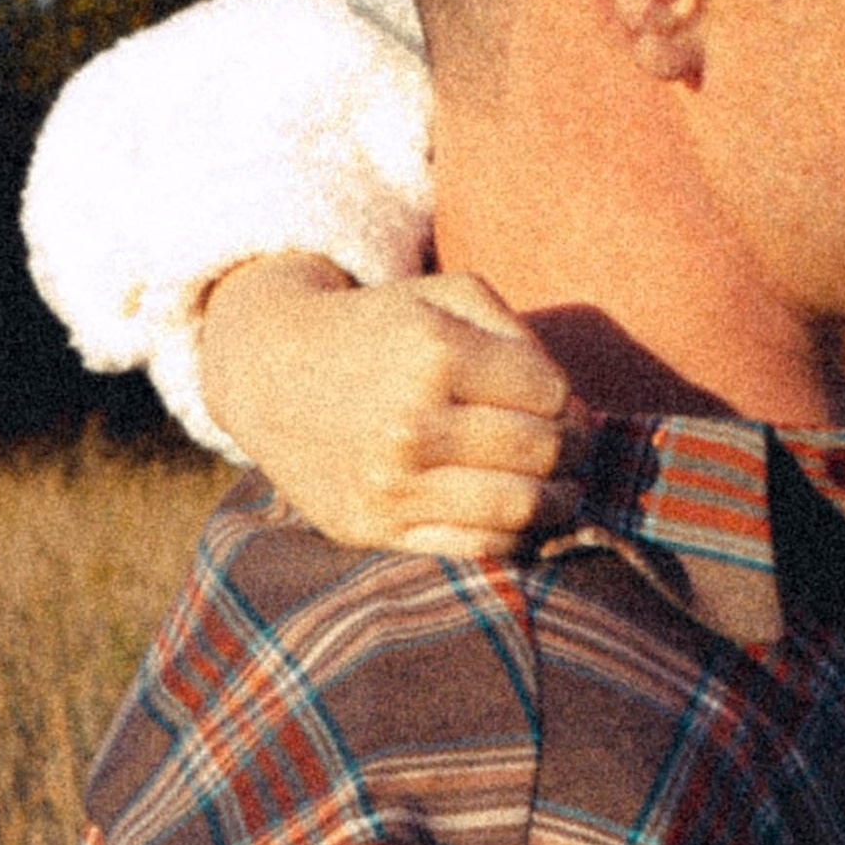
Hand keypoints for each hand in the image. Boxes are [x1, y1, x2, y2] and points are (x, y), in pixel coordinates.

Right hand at [198, 257, 579, 558]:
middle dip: (573, 447)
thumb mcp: (444, 297)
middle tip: (571, 443)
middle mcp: (411, 423)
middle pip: (542, 450)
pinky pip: (476, 547)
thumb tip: (569, 405)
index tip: (557, 401)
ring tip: (560, 484)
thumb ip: (518, 335)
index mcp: (434, 354)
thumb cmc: (379, 330)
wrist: (270, 372)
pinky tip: (519, 513)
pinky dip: (516, 535)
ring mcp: (391, 483)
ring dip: (559, 498)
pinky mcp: (375, 527)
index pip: (549, 394)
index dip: (566, 398)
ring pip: (520, 506)